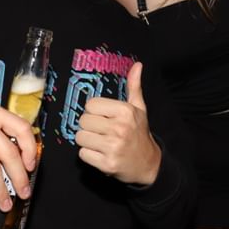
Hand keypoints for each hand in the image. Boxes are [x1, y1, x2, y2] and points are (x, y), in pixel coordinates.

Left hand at [75, 62, 160, 185]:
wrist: (148, 164)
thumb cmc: (139, 133)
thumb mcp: (139, 109)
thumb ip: (134, 87)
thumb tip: (137, 65)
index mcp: (125, 111)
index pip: (90, 104)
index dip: (94, 111)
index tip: (103, 118)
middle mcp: (119, 128)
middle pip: (83, 121)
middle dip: (89, 126)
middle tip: (101, 131)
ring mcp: (113, 147)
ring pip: (80, 137)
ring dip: (87, 141)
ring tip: (100, 142)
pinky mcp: (107, 164)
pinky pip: (82, 154)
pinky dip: (88, 155)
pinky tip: (100, 153)